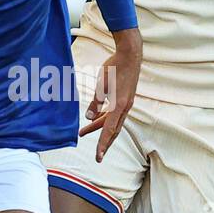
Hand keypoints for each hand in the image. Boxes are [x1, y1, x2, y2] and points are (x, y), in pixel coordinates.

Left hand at [78, 27, 141, 160]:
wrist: (130, 55)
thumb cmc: (115, 68)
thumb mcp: (100, 85)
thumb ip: (95, 102)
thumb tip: (89, 117)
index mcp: (119, 106)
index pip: (109, 130)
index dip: (103, 144)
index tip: (99, 157)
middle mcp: (125, 107)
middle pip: (113, 130)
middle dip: (104, 143)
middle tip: (97, 156)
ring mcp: (126, 103)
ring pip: (113, 122)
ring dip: (100, 128)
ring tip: (83, 131)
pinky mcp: (125, 98)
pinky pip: (114, 113)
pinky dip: (105, 118)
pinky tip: (94, 117)